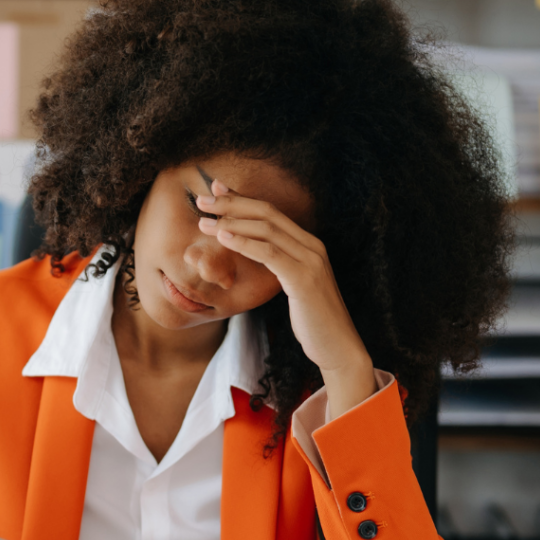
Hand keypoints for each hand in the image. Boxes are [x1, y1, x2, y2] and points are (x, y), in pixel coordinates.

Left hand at [197, 180, 377, 418]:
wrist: (338, 347)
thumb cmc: (312, 322)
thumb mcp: (295, 288)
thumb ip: (280, 267)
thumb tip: (257, 256)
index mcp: (309, 245)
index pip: (272, 213)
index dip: (243, 199)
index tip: (217, 191)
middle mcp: (312, 246)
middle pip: (267, 213)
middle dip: (232, 204)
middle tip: (202, 201)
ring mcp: (311, 260)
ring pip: (266, 229)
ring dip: (231, 222)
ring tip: (203, 222)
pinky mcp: (304, 279)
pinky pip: (269, 253)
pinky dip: (244, 243)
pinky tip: (223, 238)